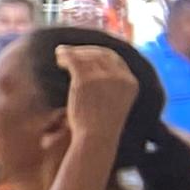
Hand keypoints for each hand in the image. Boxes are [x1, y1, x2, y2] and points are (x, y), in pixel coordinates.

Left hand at [54, 38, 141, 152]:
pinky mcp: (85, 79)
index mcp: (131, 82)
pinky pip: (73, 60)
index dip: (99, 53)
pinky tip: (58, 58)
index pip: (115, 59)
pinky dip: (65, 56)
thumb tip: (93, 76)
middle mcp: (120, 77)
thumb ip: (109, 88)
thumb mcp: (113, 104)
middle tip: (70, 51)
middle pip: (101, 54)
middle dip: (85, 51)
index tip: (87, 53)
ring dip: (72, 53)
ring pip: (86, 56)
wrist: (96, 138)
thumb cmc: (101, 127)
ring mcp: (103, 77)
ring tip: (60, 55)